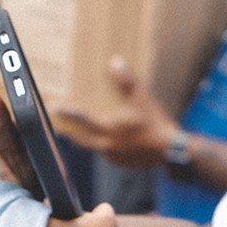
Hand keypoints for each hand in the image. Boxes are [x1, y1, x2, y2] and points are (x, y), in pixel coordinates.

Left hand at [58, 59, 179, 168]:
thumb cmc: (156, 124)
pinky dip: (107, 147)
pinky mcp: (123, 164)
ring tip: (88, 134)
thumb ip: (127, 82)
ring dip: (90, 141)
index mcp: (109, 130)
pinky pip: (109, 155)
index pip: (82, 120)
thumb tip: (115, 62)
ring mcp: (114, 157)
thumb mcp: (142, 100)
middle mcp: (107, 146)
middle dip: (71, 133)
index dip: (67, 112)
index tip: (55, 107)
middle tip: (62, 129)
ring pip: (96, 148)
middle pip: (82, 140)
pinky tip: (113, 142)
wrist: (172, 152)